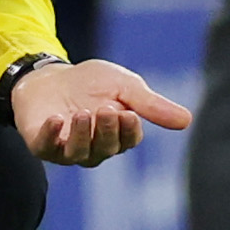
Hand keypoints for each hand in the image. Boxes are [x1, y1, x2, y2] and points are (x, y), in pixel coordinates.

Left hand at [12, 57, 194, 166]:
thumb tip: (187, 120)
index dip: (129, 130)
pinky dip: (52, 136)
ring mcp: (67, 149)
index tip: (129, 113)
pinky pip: (47, 148)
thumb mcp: (123, 86)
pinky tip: (56, 120)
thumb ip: (150, 104)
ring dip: (83, 135)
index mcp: (117, 135)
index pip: (128, 140)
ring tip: (83, 113)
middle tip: (106, 109)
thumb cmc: (89, 83)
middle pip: (107, 148)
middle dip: (108, 130)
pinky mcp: (42, 144)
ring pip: (80, 153)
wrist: (48, 75)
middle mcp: (94, 148)